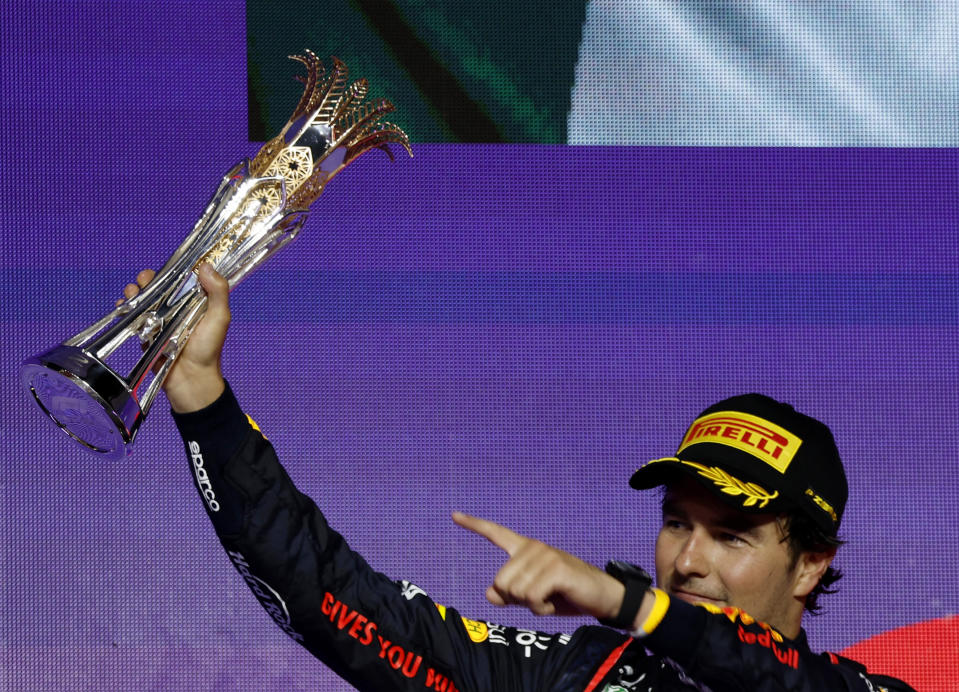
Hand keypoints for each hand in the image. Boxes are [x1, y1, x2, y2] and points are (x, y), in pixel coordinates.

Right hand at [119, 264, 228, 412]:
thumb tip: (206, 266)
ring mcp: (161, 319)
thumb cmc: (208, 349)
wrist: (190, 379)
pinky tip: (124, 306)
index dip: (172, 269)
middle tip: (144, 281)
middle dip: (148, 279)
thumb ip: (218, 292)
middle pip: (158, 285)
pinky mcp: (147, 332)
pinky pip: (133, 316)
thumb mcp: (219, 318)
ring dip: (135, 291)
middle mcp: (177, 307)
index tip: (167, 265)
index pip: (181, 278)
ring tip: (133, 292)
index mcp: (195, 301)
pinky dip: (125, 308)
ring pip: (143, 298)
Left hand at [452, 512, 624, 619]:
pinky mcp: (556, 569)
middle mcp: (533, 547)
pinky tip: (556, 599)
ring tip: (552, 596)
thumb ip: (510, 594)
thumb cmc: (565, 594)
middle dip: (517, 599)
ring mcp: (545, 556)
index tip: (454, 515)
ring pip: (516, 592)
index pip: (496, 533)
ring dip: (533, 605)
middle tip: (541, 596)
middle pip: (501, 582)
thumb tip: (489, 594)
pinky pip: (532, 597)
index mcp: (525, 549)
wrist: (602, 597)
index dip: (474, 525)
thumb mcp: (533, 597)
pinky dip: (541, 608)